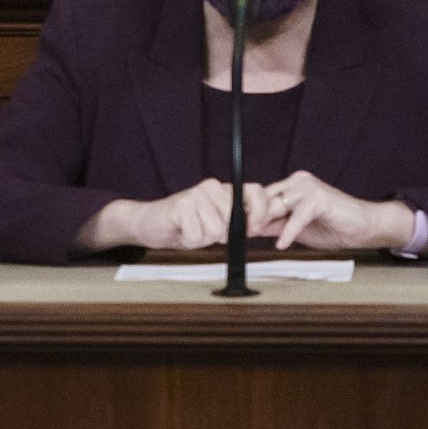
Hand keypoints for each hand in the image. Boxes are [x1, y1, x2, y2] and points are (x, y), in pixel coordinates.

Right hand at [79, 178, 256, 252]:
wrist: (151, 223)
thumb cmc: (188, 225)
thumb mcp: (221, 225)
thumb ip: (246, 224)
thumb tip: (276, 227)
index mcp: (224, 190)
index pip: (256, 191)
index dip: (261, 212)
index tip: (254, 229)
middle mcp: (212, 187)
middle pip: (234, 222)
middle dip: (221, 236)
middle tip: (203, 229)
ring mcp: (196, 194)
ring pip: (216, 232)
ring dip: (202, 239)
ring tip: (191, 229)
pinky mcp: (181, 205)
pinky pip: (197, 236)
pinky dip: (189, 241)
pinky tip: (181, 230)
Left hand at [249, 170, 417, 251]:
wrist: (363, 227)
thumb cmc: (333, 226)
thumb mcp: (297, 228)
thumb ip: (276, 225)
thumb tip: (251, 229)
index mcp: (292, 186)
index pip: (262, 195)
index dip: (248, 211)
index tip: (235, 226)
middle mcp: (298, 182)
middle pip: (266, 198)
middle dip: (252, 216)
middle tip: (237, 232)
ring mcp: (309, 187)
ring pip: (278, 204)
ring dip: (264, 221)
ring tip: (253, 235)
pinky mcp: (319, 198)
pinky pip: (298, 216)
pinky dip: (289, 231)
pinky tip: (283, 244)